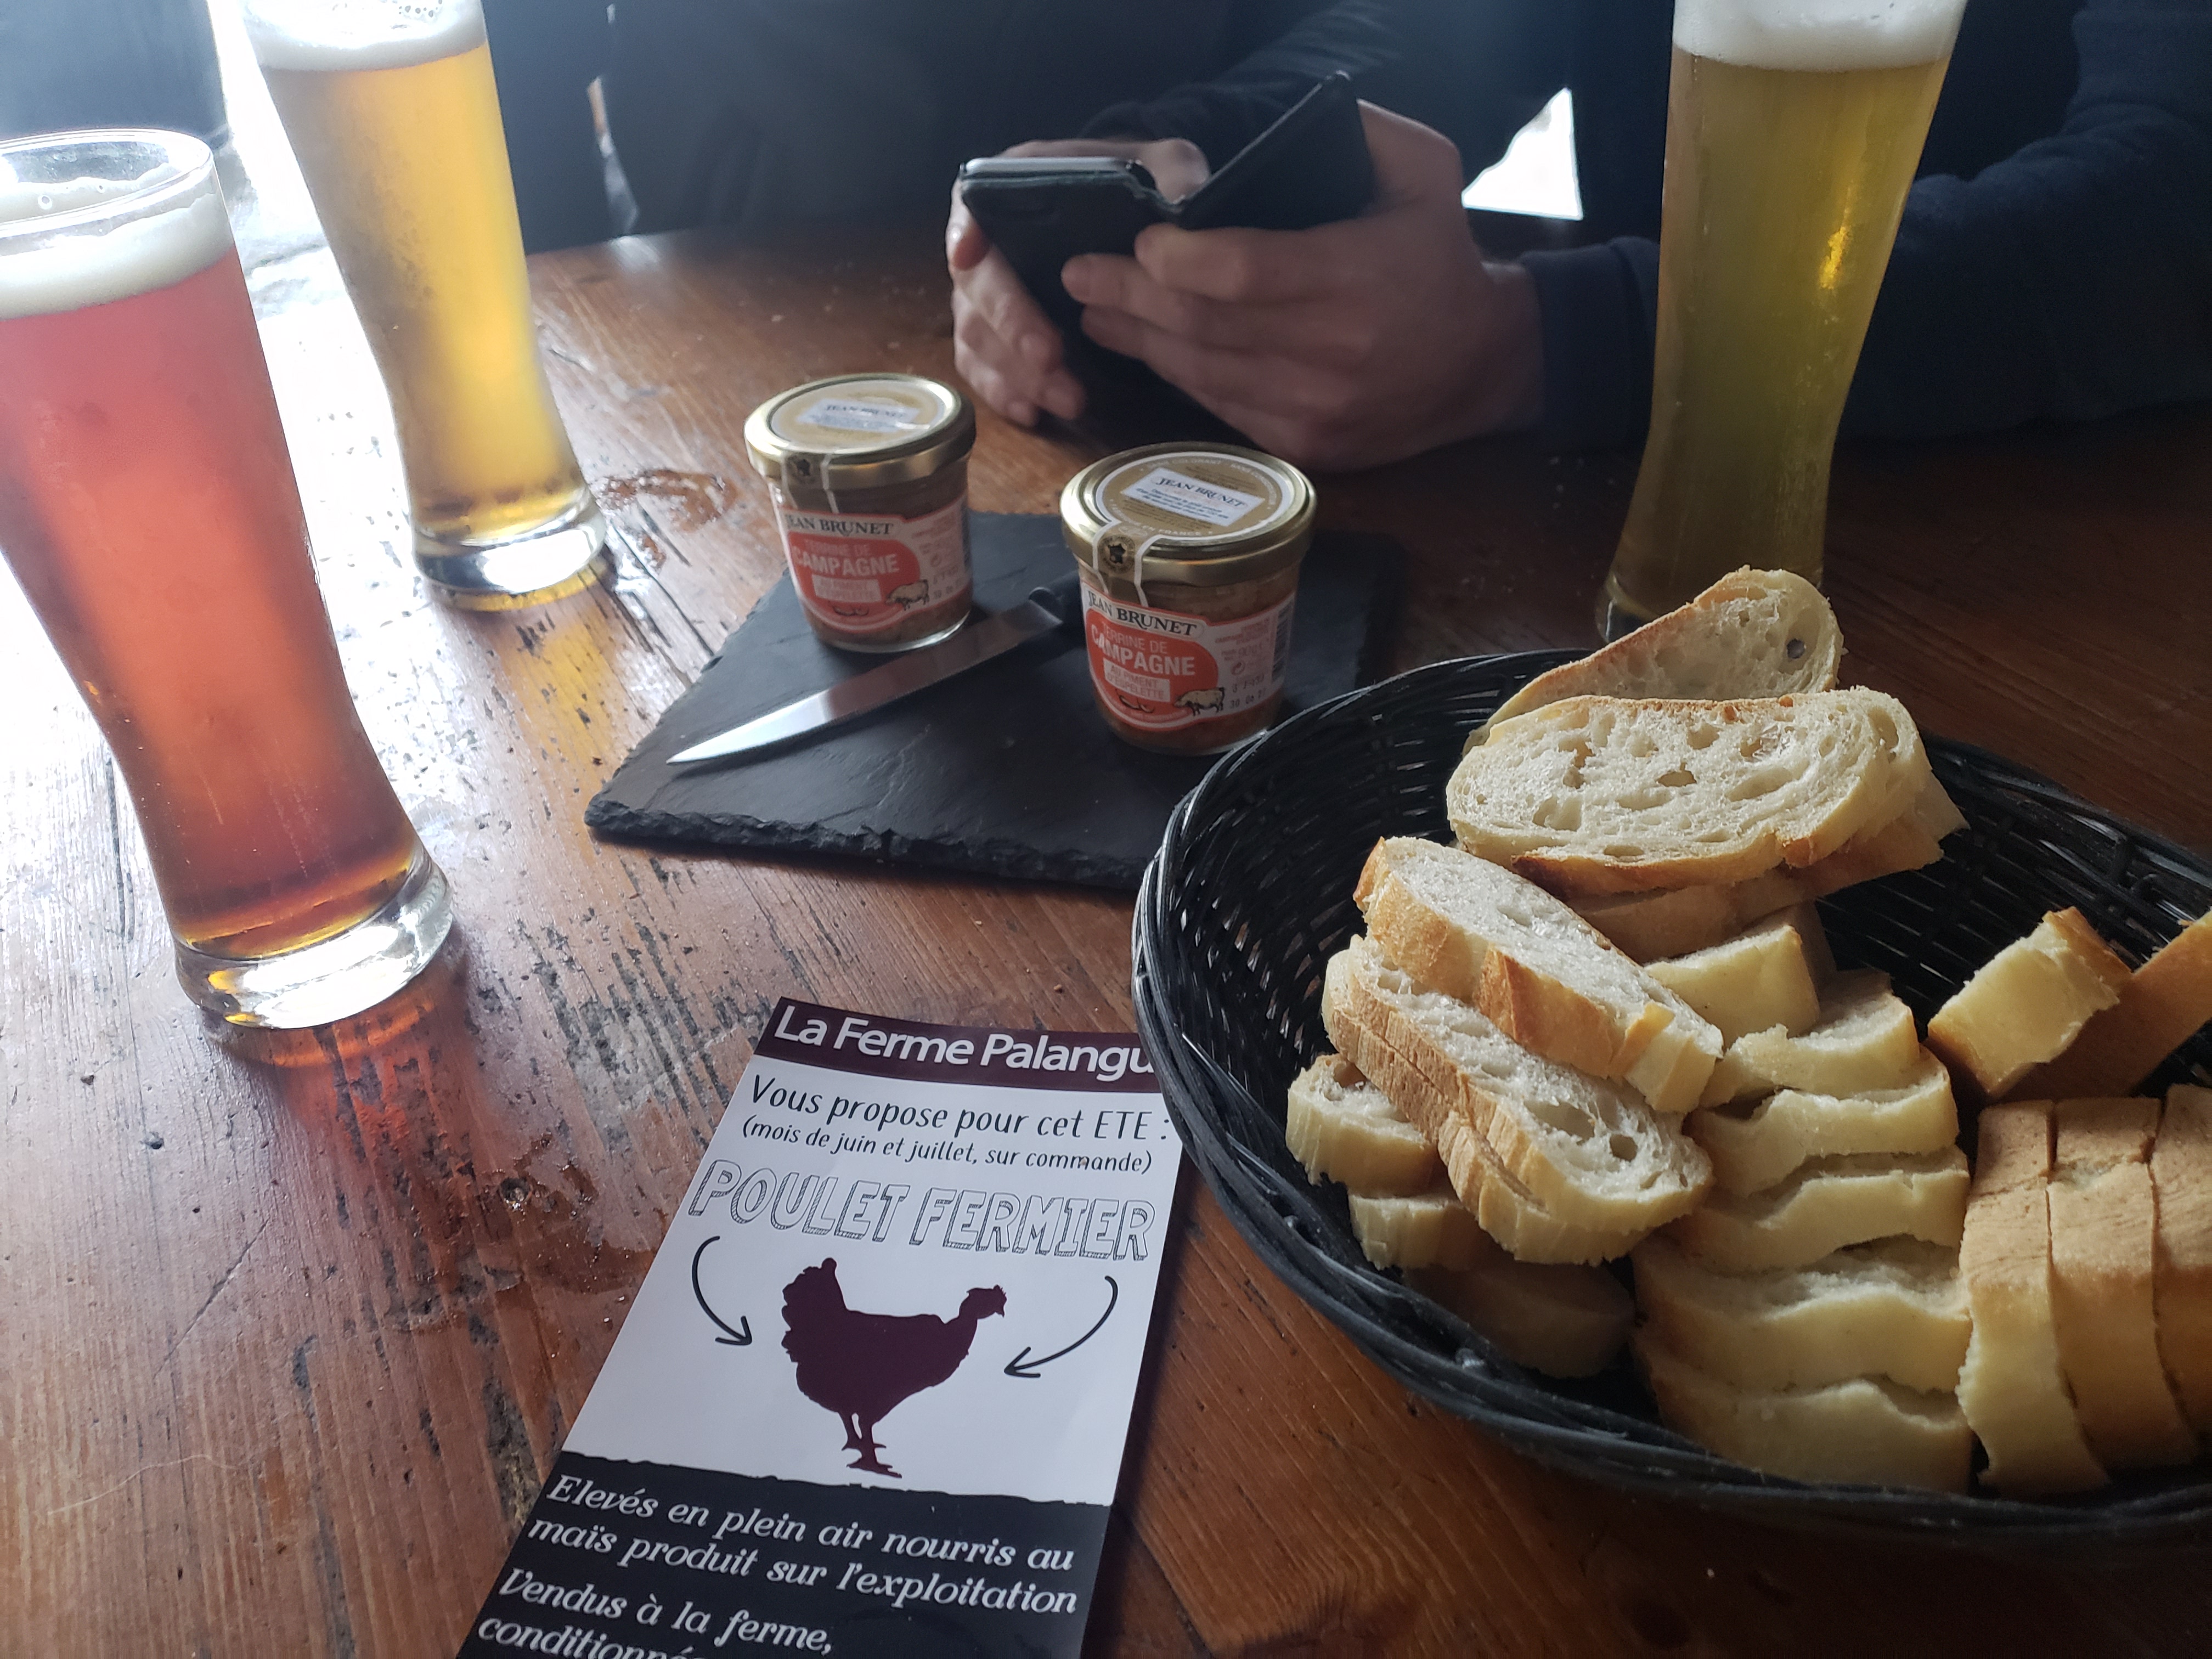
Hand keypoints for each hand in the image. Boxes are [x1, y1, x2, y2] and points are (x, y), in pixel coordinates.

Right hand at [948, 137, 1209, 426]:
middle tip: (1050, 357)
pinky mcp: (999, 336)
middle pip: (976, 285)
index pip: (973, 204)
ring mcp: (988, 293)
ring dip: (1017, 373)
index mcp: (1012, 186)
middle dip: (1011, 326)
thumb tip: (1184, 201)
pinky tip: (1035, 413)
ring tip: (1069, 398)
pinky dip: (1004, 392)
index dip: (967, 232)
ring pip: (978, 336)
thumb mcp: (1163, 165)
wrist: (1131, 220)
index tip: (969, 255)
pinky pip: (984, 368)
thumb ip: (1172, 173)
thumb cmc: (1139, 185)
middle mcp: (988, 241)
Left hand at [1060, 104, 1542, 470]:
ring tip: (1095, 311)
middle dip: (1132, 298)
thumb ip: (1365, 134)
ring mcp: (1314, 408)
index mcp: (1357, 279)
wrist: (1485, 365)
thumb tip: (1292, 119)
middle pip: (1206, 325)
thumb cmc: (1441, 258)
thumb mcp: (1426, 174)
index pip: (1246, 273)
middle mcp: (1332, 352)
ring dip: (1139, 341)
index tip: (1139, 242)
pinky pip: (1220, 408)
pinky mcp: (1305, 445)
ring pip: (1202, 372)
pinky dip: (1177, 377)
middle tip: (1081, 275)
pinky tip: (1146, 349)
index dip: (1181, 260)